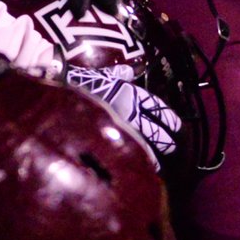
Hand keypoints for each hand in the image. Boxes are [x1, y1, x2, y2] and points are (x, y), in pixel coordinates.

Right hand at [65, 63, 181, 159]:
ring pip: (143, 144)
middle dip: (165, 139)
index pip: (156, 107)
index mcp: (131, 94)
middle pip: (154, 129)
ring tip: (158, 162)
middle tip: (172, 145)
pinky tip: (139, 168)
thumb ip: (118, 73)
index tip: (177, 125)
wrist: (62, 92)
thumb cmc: (83, 82)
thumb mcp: (103, 74)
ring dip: (152, 154)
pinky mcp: (108, 139)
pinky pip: (126, 153)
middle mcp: (130, 112)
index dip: (168, 117)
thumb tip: (129, 70)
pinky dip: (134, 161)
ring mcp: (120, 127)